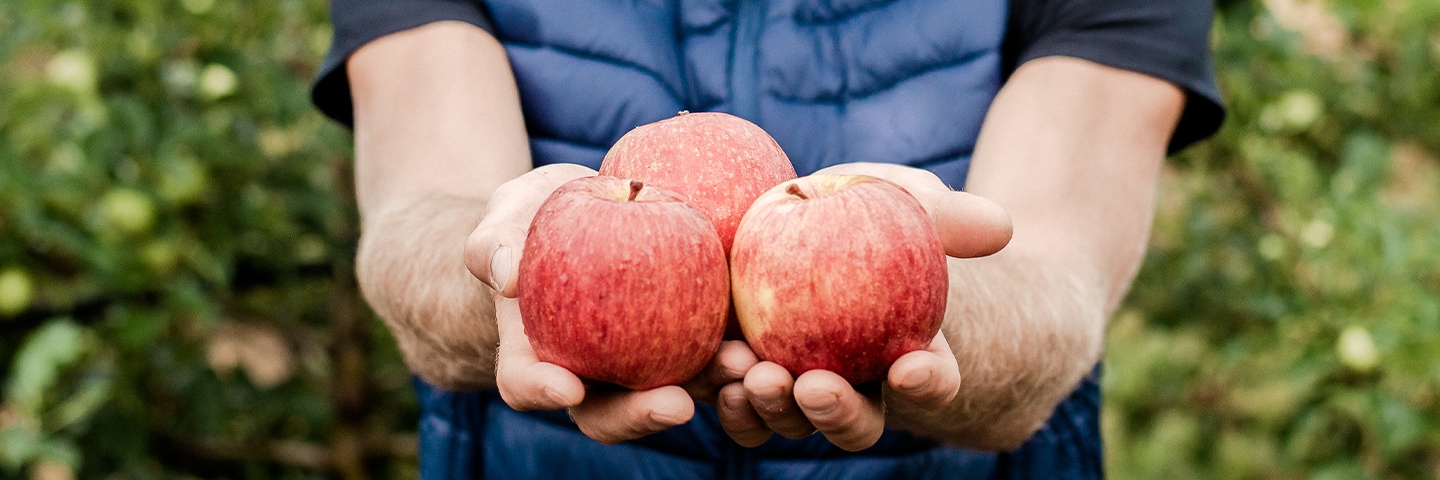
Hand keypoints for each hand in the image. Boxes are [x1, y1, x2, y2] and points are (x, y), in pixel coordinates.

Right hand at [464, 163, 754, 443]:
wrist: (588, 211)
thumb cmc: (534, 217)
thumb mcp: (506, 216)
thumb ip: (495, 242)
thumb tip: (506, 274)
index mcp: (534, 356)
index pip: (527, 383)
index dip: (543, 391)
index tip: (566, 386)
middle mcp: (589, 376)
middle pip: (611, 413)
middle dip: (644, 415)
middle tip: (675, 403)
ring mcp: (643, 366)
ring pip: (676, 393)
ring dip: (711, 390)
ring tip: (740, 369)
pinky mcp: (691, 343)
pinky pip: (717, 357)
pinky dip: (742, 354)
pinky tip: (769, 338)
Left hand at [717, 162, 1011, 450]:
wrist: (799, 217)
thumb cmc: (866, 208)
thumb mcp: (903, 200)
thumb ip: (947, 215)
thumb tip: (1000, 226)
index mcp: (909, 354)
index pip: (931, 381)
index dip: (929, 384)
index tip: (912, 369)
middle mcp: (856, 386)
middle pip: (855, 422)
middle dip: (835, 412)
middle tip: (815, 386)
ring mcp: (797, 388)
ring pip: (790, 421)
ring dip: (773, 409)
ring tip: (753, 377)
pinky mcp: (743, 378)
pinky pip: (737, 404)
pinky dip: (725, 396)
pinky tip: (715, 372)